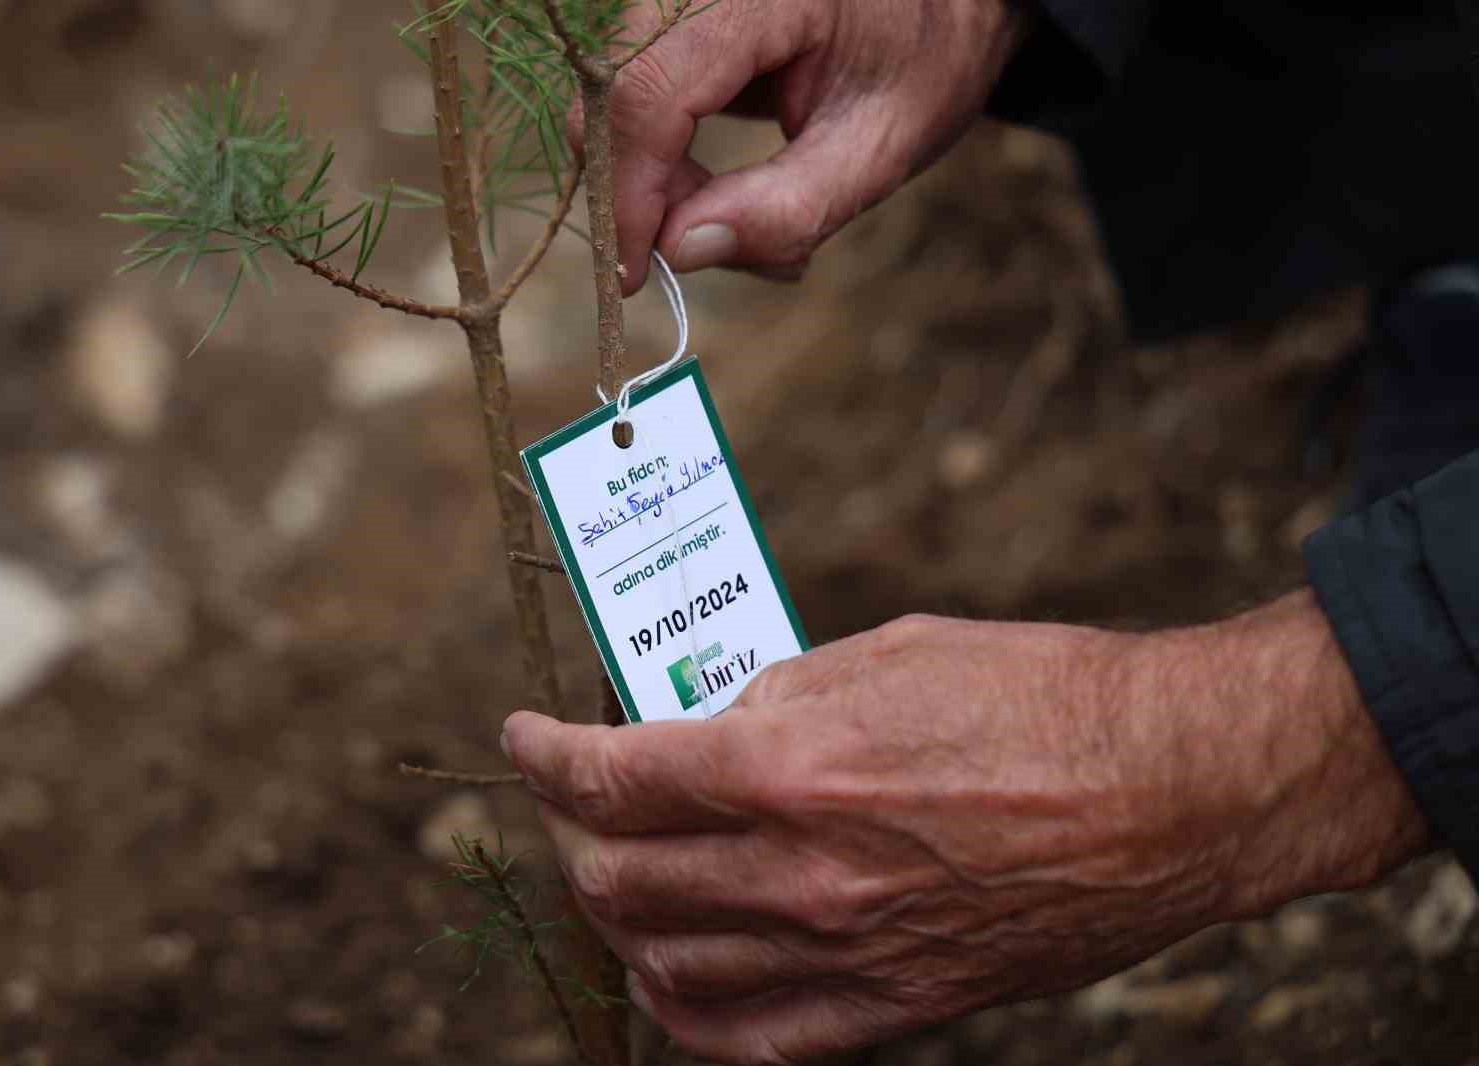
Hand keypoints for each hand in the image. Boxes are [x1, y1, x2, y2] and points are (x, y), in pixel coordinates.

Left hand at [502, 592, 1427, 1064]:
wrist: (1175, 792)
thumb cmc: (1044, 697)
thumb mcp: (890, 655)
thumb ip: (777, 697)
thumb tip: (701, 726)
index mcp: (796, 766)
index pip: (614, 776)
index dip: (547, 755)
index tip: (526, 736)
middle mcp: (805, 873)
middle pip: (619, 880)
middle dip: (570, 836)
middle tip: (573, 803)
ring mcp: (847, 955)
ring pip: (665, 968)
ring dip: (616, 922)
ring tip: (616, 879)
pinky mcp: (896, 1008)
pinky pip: (751, 1040)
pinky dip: (686, 1009)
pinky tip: (672, 974)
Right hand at [591, 0, 1029, 291]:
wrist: (945, 0)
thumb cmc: (925, 60)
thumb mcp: (880, 147)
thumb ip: (789, 208)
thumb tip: (679, 251)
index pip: (649, 91)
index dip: (628, 191)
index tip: (635, 275)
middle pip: (615, 93)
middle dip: (640, 191)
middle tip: (704, 248)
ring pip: (613, 98)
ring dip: (652, 180)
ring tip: (732, 217)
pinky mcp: (670, 10)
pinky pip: (632, 90)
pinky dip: (660, 156)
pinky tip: (717, 187)